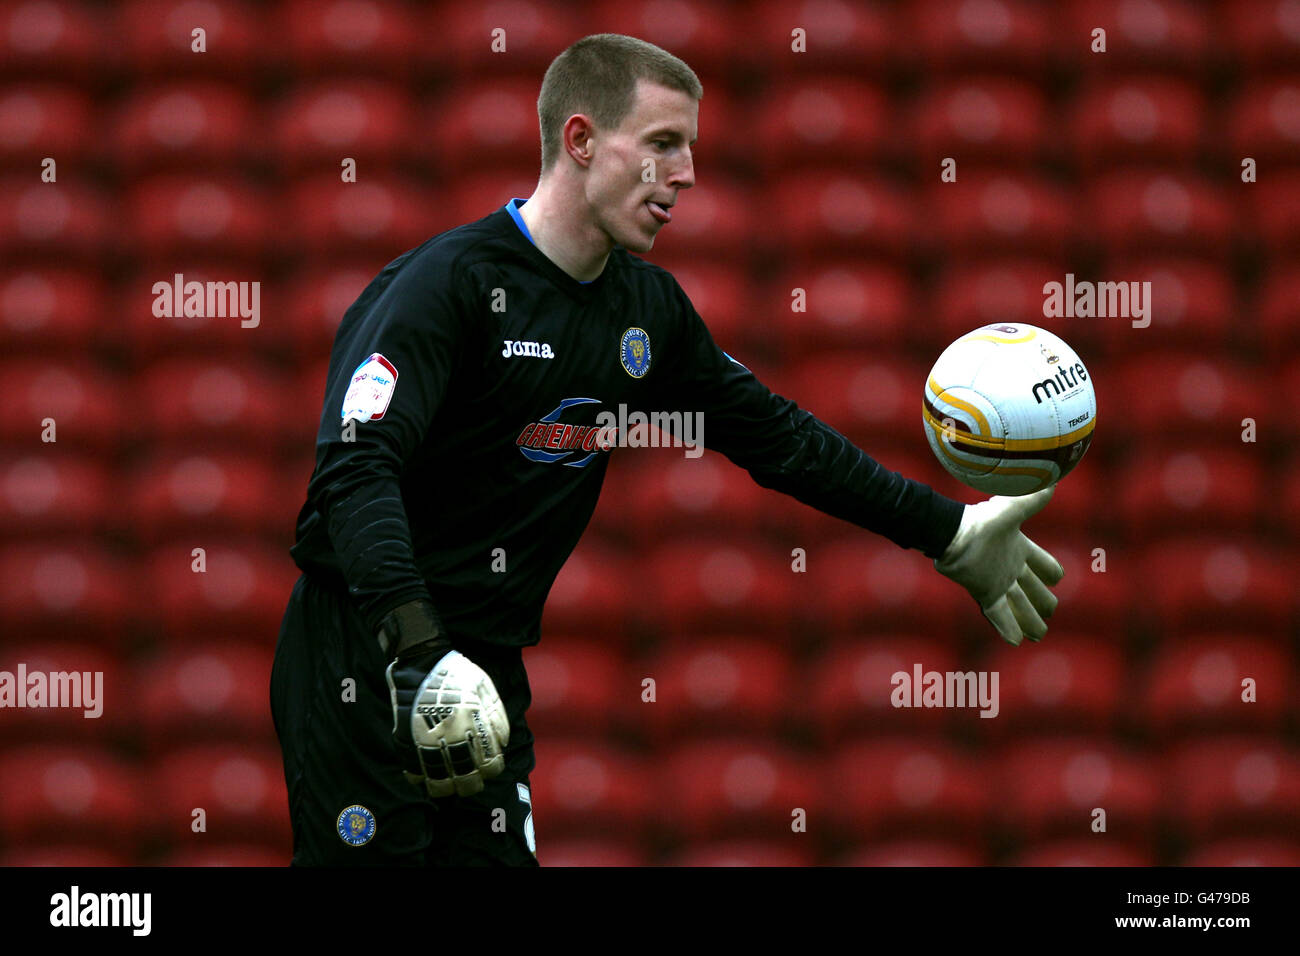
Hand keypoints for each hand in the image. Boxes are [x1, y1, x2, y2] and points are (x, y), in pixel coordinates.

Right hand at [379, 600, 509, 796]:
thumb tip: (503, 744)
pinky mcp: (406, 740)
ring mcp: (426, 741)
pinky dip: (421, 779)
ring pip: (439, 780)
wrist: (419, 660)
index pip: (489, 764)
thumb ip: (497, 717)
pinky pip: (413, 770)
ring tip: (451, 786)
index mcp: (472, 724)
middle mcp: (450, 736)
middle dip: (472, 785)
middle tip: (473, 783)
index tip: (492, 767)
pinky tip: (428, 778)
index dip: (493, 770)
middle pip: (466, 778)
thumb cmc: (457, 673)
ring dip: (448, 788)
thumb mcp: (485, 688)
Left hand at [933, 485, 1064, 644]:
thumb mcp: (1012, 510)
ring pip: (1019, 606)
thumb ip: (1033, 499)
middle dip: (1042, 603)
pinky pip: (1000, 615)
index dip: (1050, 571)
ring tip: (1038, 635)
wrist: (950, 535)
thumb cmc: (980, 521)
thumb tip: (1053, 480)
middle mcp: (1010, 568)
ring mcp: (998, 583)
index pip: (1044, 564)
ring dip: (1029, 621)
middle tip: (1049, 613)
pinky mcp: (984, 594)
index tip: (1056, 577)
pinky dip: (1008, 628)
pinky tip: (1015, 641)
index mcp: (1020, 548)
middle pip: (1033, 590)